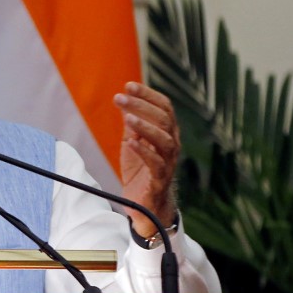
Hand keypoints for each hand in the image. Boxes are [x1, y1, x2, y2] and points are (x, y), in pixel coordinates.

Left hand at [113, 82, 179, 235]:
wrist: (145, 206)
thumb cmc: (140, 172)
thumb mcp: (132, 144)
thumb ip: (131, 125)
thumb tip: (124, 101)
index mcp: (167, 133)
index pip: (164, 107)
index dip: (148, 95)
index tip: (128, 85)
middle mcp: (172, 145)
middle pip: (164, 119)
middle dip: (142, 105)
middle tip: (121, 97)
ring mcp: (168, 162)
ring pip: (164, 140)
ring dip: (145, 126)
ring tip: (127, 117)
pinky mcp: (160, 180)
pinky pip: (156, 164)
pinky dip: (143, 151)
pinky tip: (130, 142)